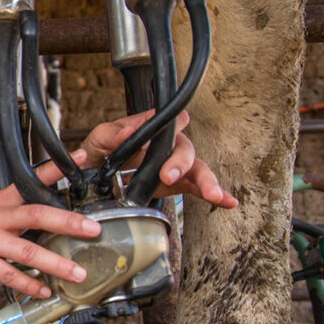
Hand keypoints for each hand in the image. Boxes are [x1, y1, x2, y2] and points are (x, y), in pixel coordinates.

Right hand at [0, 150, 99, 298]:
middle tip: (93, 229)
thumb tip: (52, 219)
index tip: (81, 157)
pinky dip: (28, 283)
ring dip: (55, 263)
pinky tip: (43, 290)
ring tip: (77, 273)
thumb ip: (17, 213)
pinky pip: (7, 273)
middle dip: (67, 221)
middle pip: (35, 213)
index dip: (55, 169)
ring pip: (26, 249)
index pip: (31, 180)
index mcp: (0, 201)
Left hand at [80, 110, 237, 208]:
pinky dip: (214, 195)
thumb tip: (127, 133)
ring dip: (206, 181)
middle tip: (169, 175)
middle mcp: (166, 146)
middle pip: (184, 148)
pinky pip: (197, 188)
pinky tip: (227, 202)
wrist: (95, 177)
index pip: (170, 121)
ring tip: (212, 194)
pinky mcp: (176, 185)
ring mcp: (173, 166)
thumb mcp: (99, 139)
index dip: (176, 124)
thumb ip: (112, 135)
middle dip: (180, 162)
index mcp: (150, 130)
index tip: (176, 130)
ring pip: (196, 169)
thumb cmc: (101, 152)